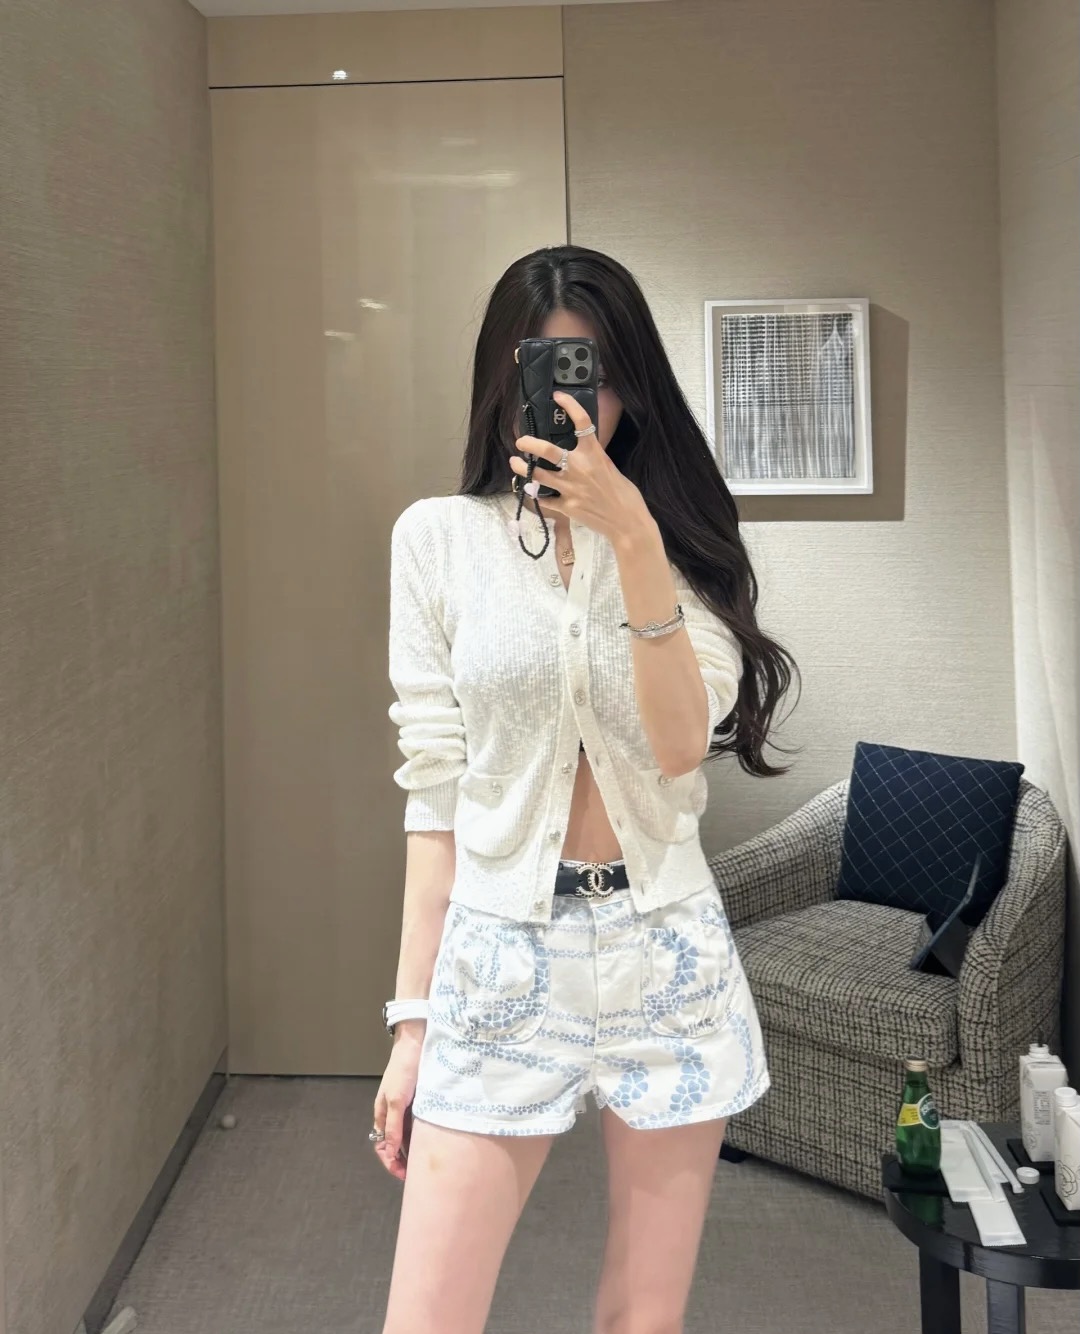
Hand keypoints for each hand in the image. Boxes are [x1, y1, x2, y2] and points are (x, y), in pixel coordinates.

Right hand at [371, 1025, 422, 1180]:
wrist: (416, 1046)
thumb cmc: (403, 1071)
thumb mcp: (397, 1100)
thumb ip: (393, 1126)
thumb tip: (390, 1152)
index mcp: (382, 1113)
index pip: (382, 1146)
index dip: (390, 1162)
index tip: (403, 1174)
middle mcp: (392, 1114)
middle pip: (394, 1144)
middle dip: (402, 1161)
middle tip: (416, 1174)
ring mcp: (405, 1109)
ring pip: (406, 1136)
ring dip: (412, 1151)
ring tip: (424, 1162)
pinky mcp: (417, 1103)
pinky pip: (417, 1126)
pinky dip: (420, 1137)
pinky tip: (430, 1143)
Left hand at [511, 392, 649, 542]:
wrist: (628, 523)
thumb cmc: (625, 495)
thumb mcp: (610, 468)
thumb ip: (592, 459)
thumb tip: (579, 452)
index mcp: (594, 454)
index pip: (581, 422)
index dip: (569, 405)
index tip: (558, 396)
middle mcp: (579, 468)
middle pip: (547, 450)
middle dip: (529, 443)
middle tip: (520, 441)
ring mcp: (571, 489)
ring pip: (538, 475)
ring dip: (523, 468)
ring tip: (515, 464)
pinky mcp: (567, 507)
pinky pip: (545, 499)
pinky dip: (537, 496)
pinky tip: (532, 492)